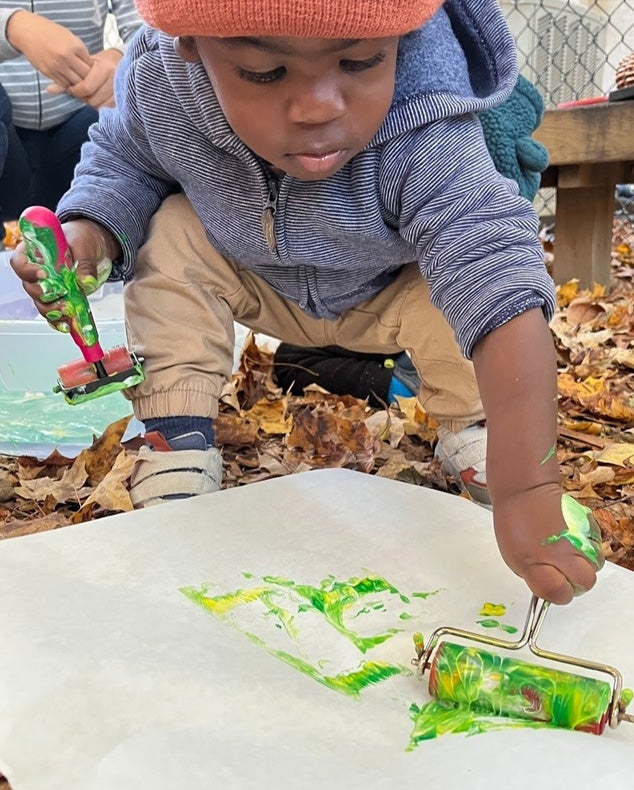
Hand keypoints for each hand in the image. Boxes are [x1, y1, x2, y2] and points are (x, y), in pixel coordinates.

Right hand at [6, 10, 92, 87]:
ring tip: (79, 82)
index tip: (92, 72)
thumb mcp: (69, 37)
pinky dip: (69, 85)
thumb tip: (92, 67)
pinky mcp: (49, 72)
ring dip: (79, 85)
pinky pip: (64, 84)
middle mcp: (67, 56)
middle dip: (89, 80)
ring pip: (76, 83)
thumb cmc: (50, 33)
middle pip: (86, 76)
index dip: (94, 71)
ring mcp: (57, 66)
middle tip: (88, 80)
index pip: (92, 66)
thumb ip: (80, 52)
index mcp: (75, 46)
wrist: (28, 32)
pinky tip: (69, 82)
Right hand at [10, 218, 120, 328]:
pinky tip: (68, 325)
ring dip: (52, 310)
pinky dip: (60, 321)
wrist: (92, 247)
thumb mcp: (84, 245)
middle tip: (60, 294)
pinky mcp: (58, 298)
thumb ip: (85, 263)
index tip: (44, 275)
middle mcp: (36, 271)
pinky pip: (53, 313)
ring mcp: (46, 286)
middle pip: (29, 287)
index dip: (28, 271)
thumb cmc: (81, 239)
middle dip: (43, 295)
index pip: (20, 262)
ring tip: (67, 311)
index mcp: (35, 252)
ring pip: (40, 302)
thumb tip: (86, 281)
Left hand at [47, 49, 122, 108]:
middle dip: (84, 98)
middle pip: (93, 99)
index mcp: (104, 68)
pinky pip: (109, 108)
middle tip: (82, 93)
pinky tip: (99, 99)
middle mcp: (115, 78)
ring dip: (93, 102)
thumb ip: (67, 79)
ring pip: (101, 105)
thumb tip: (49, 90)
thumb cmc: (97, 63)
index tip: (73, 89)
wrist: (119, 60)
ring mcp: (121, 88)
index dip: (77, 92)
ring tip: (91, 94)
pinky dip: (102, 106)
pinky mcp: (124, 97)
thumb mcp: (82, 66)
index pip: (86, 88)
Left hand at [493, 484, 603, 604]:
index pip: (560, 593)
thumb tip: (552, 590)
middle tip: (564, 572)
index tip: (552, 587)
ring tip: (569, 554)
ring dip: (585, 563)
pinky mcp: (587, 524)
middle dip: (576, 582)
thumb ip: (536, 577)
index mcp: (535, 563)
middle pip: (585, 581)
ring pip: (595, 564)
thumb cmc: (514, 524)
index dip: (557, 594)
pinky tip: (573, 539)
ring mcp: (576, 537)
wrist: (524, 491)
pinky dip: (588, 546)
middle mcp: (560, 552)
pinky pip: (597, 544)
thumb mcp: (515, 558)